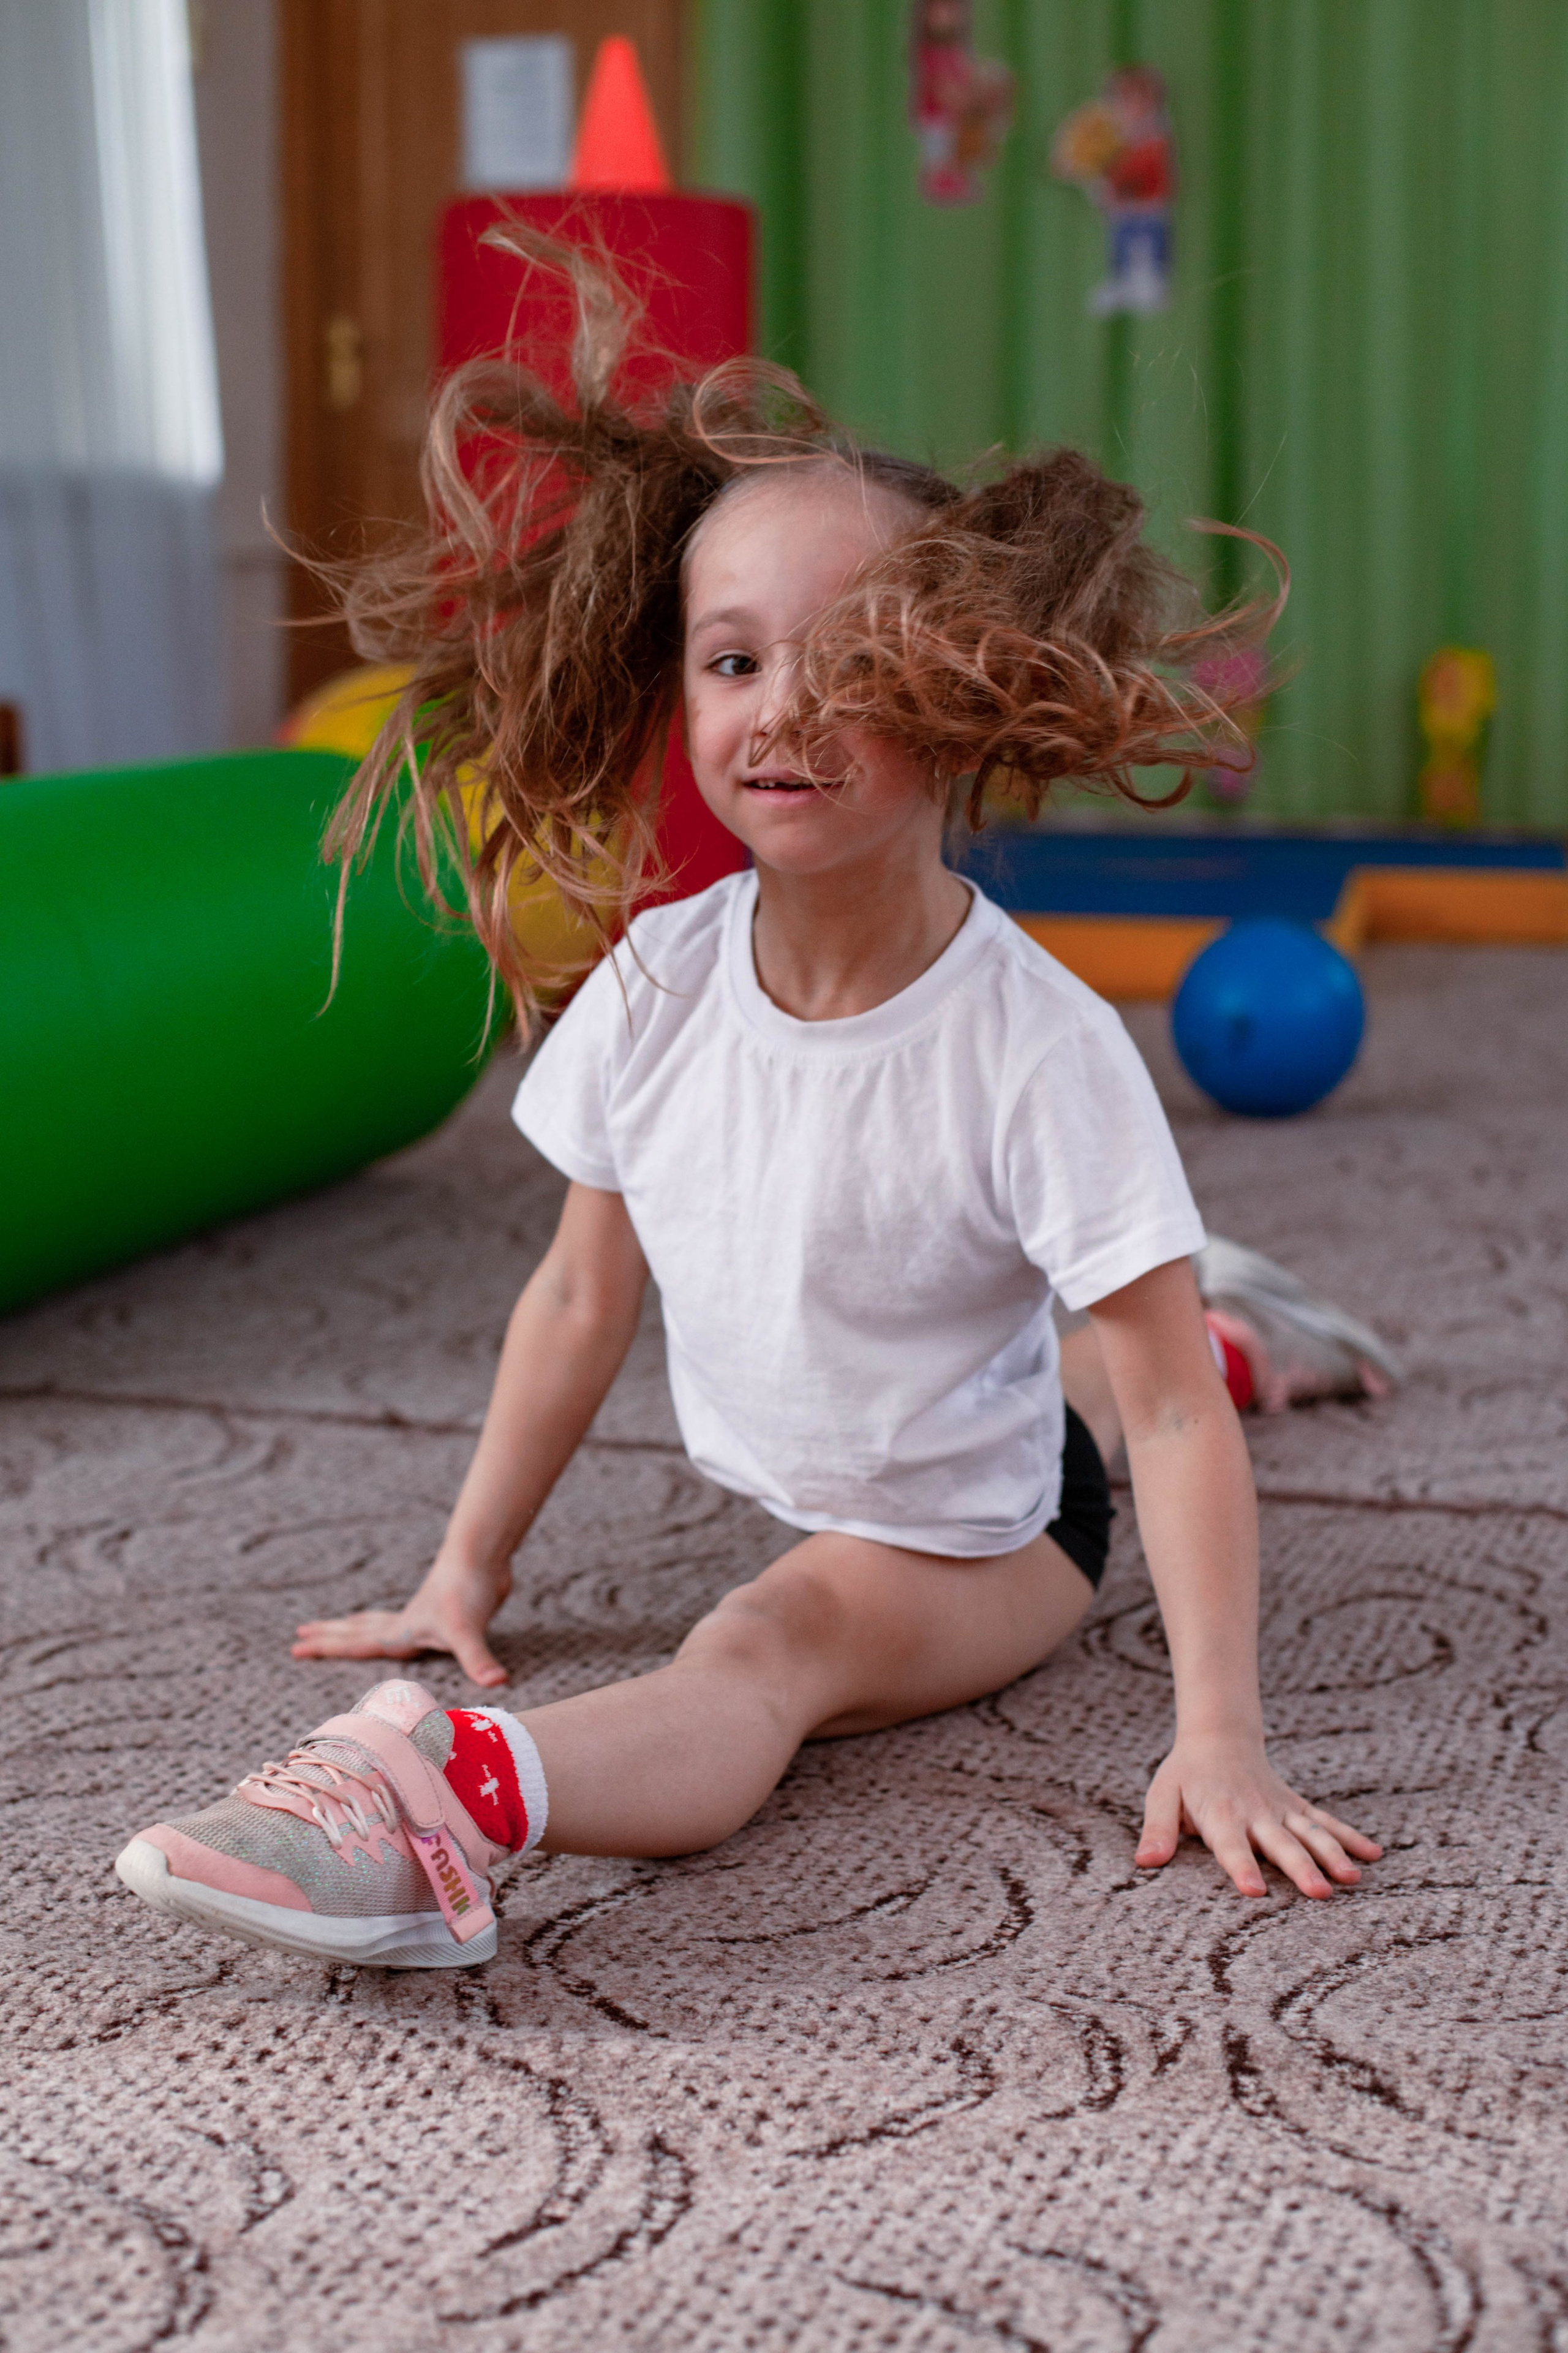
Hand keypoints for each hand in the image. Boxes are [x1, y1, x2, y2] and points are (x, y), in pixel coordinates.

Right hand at [291, 1554, 511, 1687]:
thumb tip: (497, 1683)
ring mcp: (422, 1615)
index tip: (295, 1648)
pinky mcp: (441, 1612)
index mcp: (401, 1631)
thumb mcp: (469, 1631)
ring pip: (377, 1623)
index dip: (326, 1648)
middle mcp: (406, 1623)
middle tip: (298, 1635)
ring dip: (355, 1626)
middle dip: (328, 1637)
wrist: (483, 1554)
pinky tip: (400, 1625)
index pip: (355, 1644)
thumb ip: (478, 1660)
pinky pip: (403, 1621)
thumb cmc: (469, 1590)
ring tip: (337, 1625)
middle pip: (358, 1631)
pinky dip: (390, 1623)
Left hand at [1136, 1731, 1381, 1898]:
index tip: (1254, 1892)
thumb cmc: (1185, 1774)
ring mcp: (1281, 1810)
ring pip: (1310, 1833)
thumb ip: (1158, 1828)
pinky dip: (1350, 1837)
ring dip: (1332, 1855)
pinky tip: (1374, 1856)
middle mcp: (1255, 1813)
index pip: (1231, 1846)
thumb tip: (1145, 1862)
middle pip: (1280, 1844)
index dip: (1243, 1867)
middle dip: (1300, 1869)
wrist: (1218, 1737)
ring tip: (1353, 1878)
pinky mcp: (1296, 1806)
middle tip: (1320, 1893)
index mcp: (1221, 1814)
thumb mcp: (1161, 1795)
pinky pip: (1326, 1822)